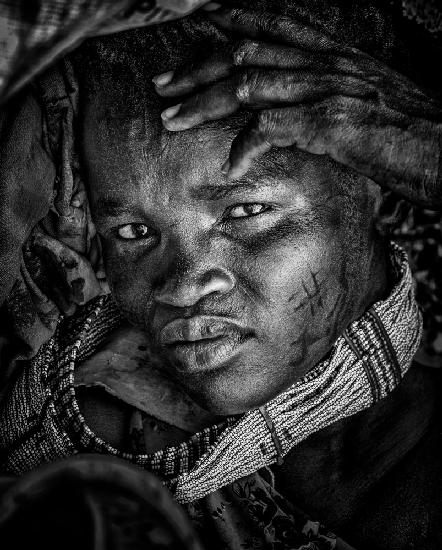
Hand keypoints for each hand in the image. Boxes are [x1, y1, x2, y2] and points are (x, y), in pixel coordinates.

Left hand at [154, 7, 441, 208]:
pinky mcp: (333, 122)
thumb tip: (293, 118)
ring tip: (173, 120)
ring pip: (248, 82)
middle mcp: (328, 62)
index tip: (194, 37)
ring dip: (203, 102)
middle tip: (163, 86)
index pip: (272, 25)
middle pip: (245, 51)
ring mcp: (329, 89)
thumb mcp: (367, 104)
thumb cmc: (415, 134)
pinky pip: (272, 125)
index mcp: (335, 55)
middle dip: (196, 67)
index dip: (228, 25)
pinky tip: (230, 164)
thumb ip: (328, 102)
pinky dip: (245, 144)